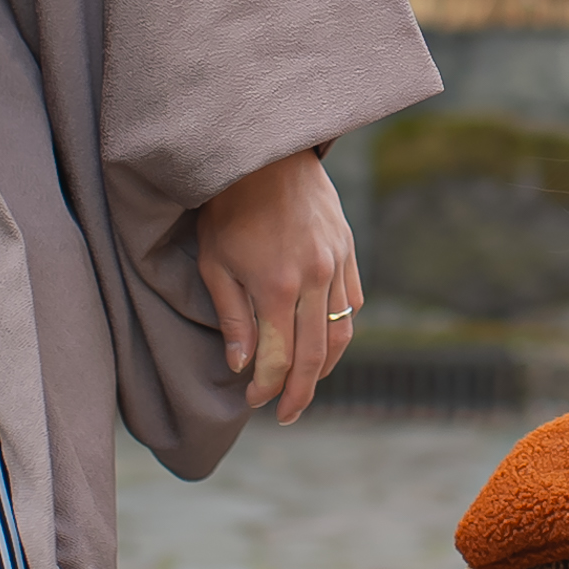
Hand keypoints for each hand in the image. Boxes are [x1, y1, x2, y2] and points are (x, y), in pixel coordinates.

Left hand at [196, 149, 360, 422]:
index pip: (278, 358)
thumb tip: (242, 366)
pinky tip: (325, 343)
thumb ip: (232, 318)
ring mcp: (338, 265)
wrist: (268, 152)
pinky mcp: (349, 250)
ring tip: (307, 386)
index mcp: (277, 286)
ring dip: (324, 367)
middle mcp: (315, 280)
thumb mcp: (215, 262)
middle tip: (287, 416)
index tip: (252, 401)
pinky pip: (353, 304)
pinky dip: (341, 330)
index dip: (266, 387)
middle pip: (314, 356)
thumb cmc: (230, 206)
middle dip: (300, 392)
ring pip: (341, 334)